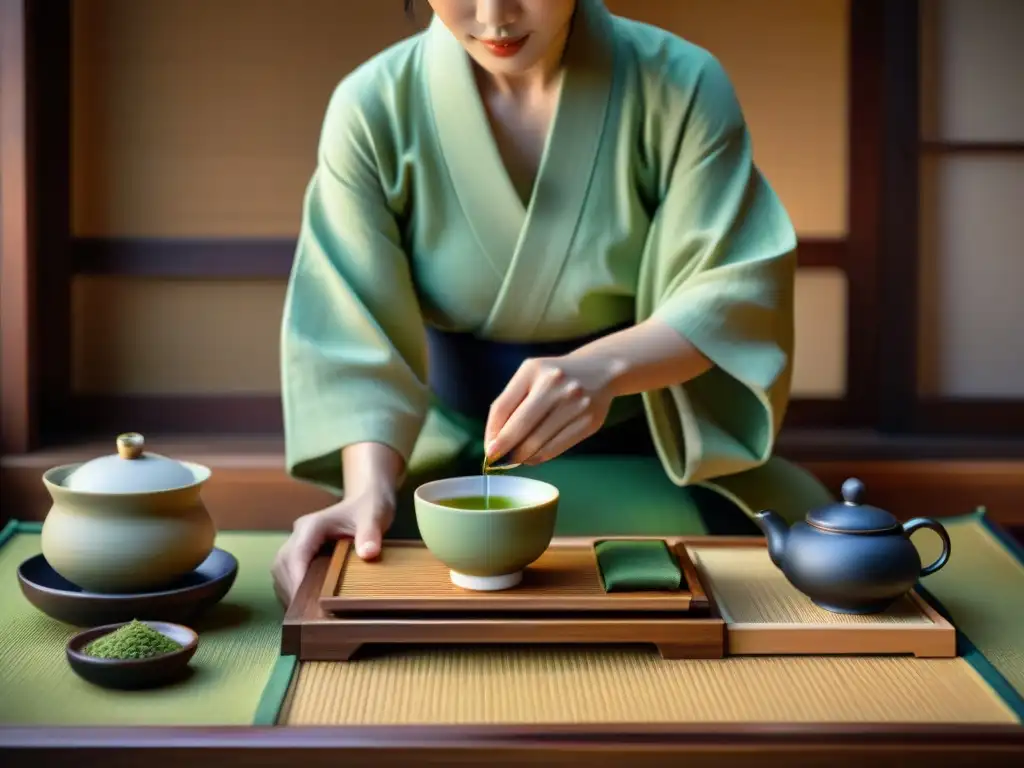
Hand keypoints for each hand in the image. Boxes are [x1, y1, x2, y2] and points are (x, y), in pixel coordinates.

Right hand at [271, 489, 394, 606]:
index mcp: (312, 526)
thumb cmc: (369, 507)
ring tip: (305, 615)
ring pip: (281, 571)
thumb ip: (371, 533)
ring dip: (290, 592)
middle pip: (282, 566)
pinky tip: (308, 604)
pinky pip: (289, 574)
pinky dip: (294, 589)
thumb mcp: (374, 516)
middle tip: (305, 616)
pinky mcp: (302, 553)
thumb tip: (368, 554)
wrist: (367, 499)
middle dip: (291, 591)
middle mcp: (299, 534)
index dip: (296, 580)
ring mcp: (298, 544)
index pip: (296, 555)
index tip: (304, 604)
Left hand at [484, 353, 620, 466]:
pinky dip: (539, 457)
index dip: (492, 433)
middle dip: (505, 449)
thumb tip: (494, 442)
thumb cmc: (555, 378)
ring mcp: (575, 404)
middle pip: (520, 427)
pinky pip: (556, 449)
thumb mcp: (530, 376)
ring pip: (538, 443)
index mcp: (533, 370)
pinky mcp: (589, 422)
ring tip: (515, 458)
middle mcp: (555, 385)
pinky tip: (532, 457)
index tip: (488, 450)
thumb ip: (510, 403)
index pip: (502, 407)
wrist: (600, 370)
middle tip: (497, 461)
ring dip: (521, 456)